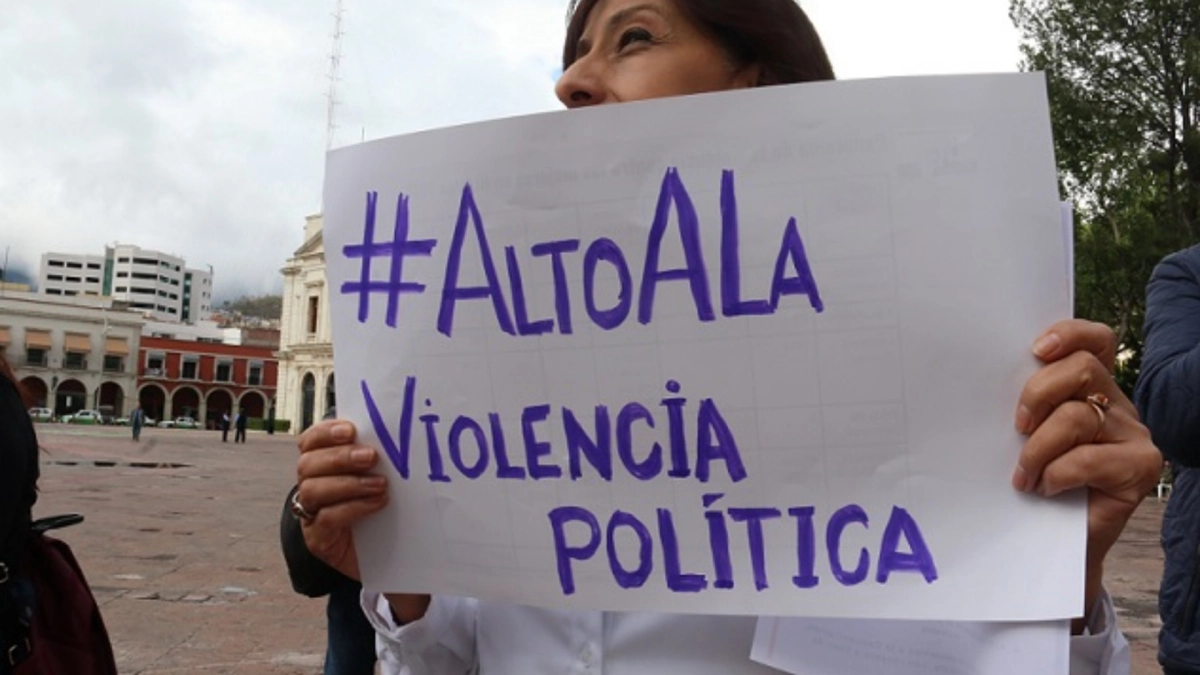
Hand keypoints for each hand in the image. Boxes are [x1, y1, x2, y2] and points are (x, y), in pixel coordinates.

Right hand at [295, 420, 388, 580]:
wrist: (388, 555)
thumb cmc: (383, 509)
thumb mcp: (378, 477)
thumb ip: (375, 458)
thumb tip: (394, 433)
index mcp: (321, 465)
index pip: (310, 441)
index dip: (325, 433)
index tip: (350, 430)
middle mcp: (311, 486)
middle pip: (308, 464)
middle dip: (340, 457)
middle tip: (371, 457)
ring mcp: (311, 514)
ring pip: (313, 489)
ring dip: (348, 483)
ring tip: (380, 484)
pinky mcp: (319, 539)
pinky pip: (326, 519)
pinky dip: (353, 507)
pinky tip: (377, 503)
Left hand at [1014, 320, 1161, 629]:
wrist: (1053, 541)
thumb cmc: (1033, 481)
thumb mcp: (1025, 435)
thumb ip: (1025, 406)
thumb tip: (980, 380)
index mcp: (1090, 387)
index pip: (1094, 341)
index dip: (1069, 334)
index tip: (1035, 350)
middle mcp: (1117, 404)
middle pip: (1081, 370)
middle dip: (1037, 393)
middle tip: (1016, 426)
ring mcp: (1133, 434)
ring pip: (1077, 417)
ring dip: (1038, 448)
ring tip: (1023, 475)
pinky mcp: (1140, 467)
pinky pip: (1088, 458)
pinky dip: (1057, 474)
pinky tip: (1046, 488)